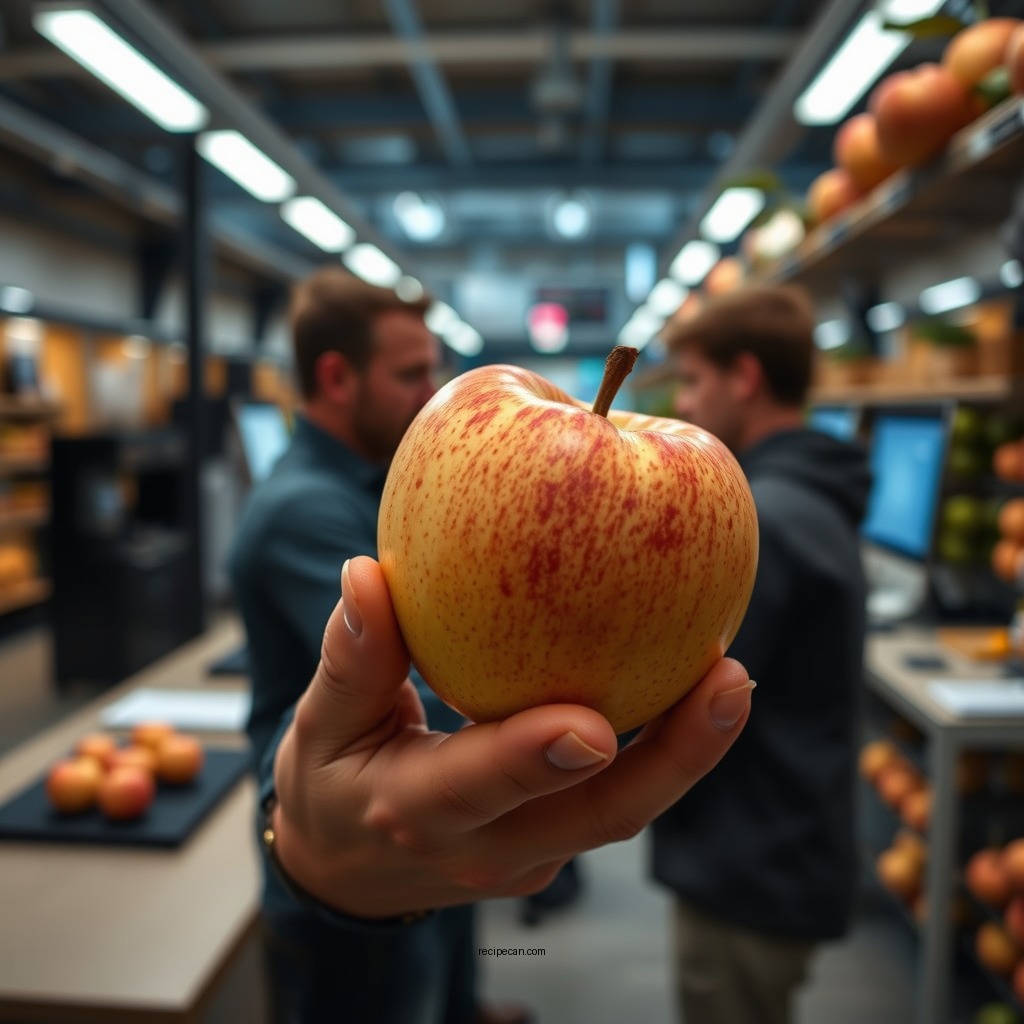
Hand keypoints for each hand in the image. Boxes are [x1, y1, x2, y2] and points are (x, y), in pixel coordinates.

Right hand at [271, 556, 752, 918]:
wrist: (346, 867)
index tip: (591, 726)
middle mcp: (484, 849)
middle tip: (729, 680)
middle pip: (595, 816)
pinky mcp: (551, 843)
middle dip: (672, 761)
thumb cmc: (330, 782)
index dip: (530, 758)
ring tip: (731, 679)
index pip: (478, 788)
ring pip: (618, 811)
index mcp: (415, 813)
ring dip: (683, 754)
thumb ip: (350, 656)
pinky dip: (657, 747)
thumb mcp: (319, 723)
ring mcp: (528, 856)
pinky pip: (610, 795)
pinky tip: (688, 682)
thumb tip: (366, 573)